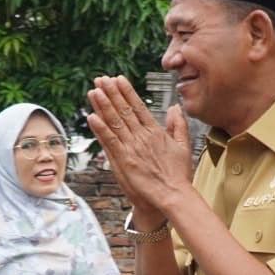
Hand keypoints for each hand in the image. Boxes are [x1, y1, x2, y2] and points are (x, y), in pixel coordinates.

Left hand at [85, 77, 192, 215]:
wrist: (173, 196)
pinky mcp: (124, 160)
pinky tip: (91, 117)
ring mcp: (132, 148)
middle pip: (124, 110)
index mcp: (155, 132)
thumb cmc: (178, 175)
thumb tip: (175, 108)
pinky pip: (110, 141)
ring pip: (115, 122)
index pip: (138, 107)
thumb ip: (178, 125)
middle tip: (101, 79)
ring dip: (103, 105)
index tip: (118, 79)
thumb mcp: (183, 146)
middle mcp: (143, 136)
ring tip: (93, 90)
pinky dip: (100, 129)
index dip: (126, 92)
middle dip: (112, 93)